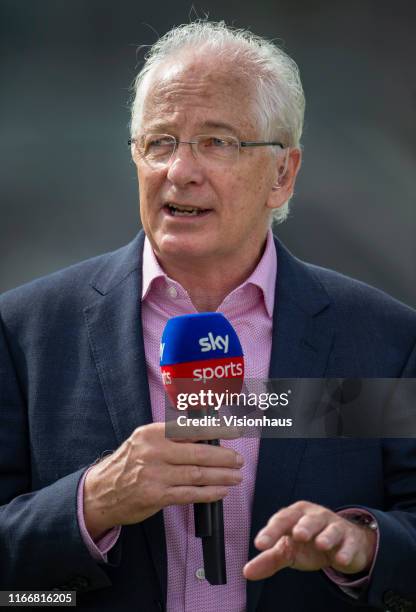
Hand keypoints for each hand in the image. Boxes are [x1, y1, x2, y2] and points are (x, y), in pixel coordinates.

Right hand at [83, 422, 243, 538]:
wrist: (101, 492)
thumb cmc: (129, 463)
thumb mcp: (144, 440)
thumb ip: (172, 436)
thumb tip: (206, 435)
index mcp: (153, 433)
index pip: (191, 428)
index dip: (217, 429)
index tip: (234, 431)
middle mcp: (154, 451)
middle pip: (199, 452)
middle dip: (224, 457)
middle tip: (238, 460)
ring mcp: (155, 475)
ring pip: (197, 474)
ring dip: (221, 476)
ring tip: (236, 476)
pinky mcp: (156, 496)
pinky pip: (189, 494)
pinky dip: (209, 493)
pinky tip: (221, 491)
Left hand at [243, 501, 376, 579]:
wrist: (342, 543)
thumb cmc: (309, 543)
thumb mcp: (288, 550)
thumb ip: (269, 559)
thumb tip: (247, 572)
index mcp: (295, 516)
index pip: (281, 520)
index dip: (270, 532)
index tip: (260, 545)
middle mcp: (314, 516)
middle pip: (308, 519)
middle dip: (303, 526)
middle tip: (298, 535)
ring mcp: (334, 526)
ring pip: (331, 528)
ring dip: (326, 536)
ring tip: (321, 544)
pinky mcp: (350, 538)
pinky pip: (349, 543)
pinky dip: (346, 550)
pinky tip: (340, 559)